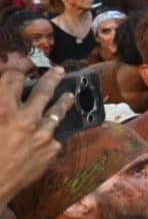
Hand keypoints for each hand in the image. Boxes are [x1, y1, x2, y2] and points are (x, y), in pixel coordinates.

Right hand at [0, 68, 74, 208]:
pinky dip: (51, 134)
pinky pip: (54, 136)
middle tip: (59, 70)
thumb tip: (6, 96)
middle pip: (43, 90)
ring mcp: (41, 135)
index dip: (19, 70)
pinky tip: (51, 132)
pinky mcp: (51, 150)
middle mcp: (25, 119)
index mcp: (2, 111)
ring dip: (64, 101)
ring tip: (69, 95)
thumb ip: (0, 106)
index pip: (14, 79)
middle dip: (52, 77)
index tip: (25, 68)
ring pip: (57, 111)